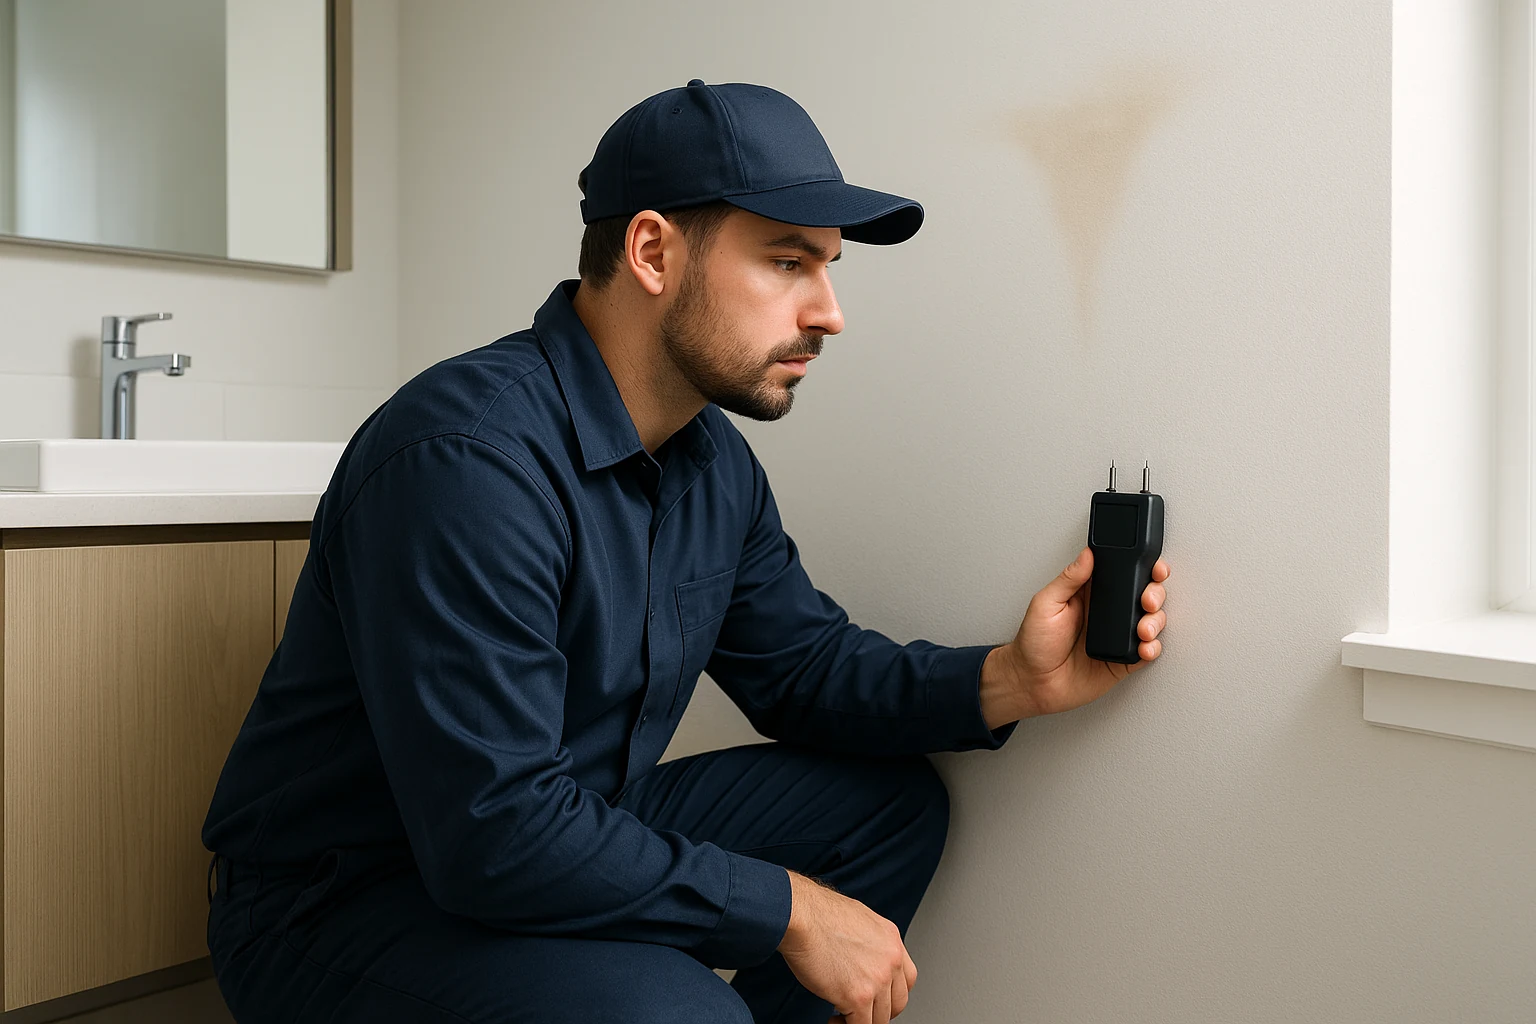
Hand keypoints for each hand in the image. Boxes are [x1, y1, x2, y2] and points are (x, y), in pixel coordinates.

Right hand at [778, 871, 916, 1023]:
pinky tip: (833, 1019)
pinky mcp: (858, 997)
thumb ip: (870, 944)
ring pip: (880, 1018)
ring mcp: (878, 980)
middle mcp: (891, 960)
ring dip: (860, 1020)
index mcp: (892, 940)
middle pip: (897, 1002)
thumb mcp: (858, 921)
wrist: (802, 915)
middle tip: (858, 1010)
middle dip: (877, 1010)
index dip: (891, 993)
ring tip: (841, 1014)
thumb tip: (863, 961)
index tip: (877, 998)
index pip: (907, 979)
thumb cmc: (817, 914)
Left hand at [985, 547, 1169, 721]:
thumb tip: (1087, 554)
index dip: (1143, 567)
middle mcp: (1108, 613)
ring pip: (1151, 622)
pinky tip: (1145, 647)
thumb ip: (1068, 578)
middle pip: (1144, 595)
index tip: (1153, 566)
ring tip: (1143, 628)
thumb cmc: (1033, 644)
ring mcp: (1117, 636)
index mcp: (1090, 593)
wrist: (1033, 683)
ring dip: (1155, 621)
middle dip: (1155, 594)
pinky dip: (1152, 648)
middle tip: (1147, 600)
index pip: (1123, 573)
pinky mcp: (1122, 660)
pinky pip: (1147, 652)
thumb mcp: (1046, 603)